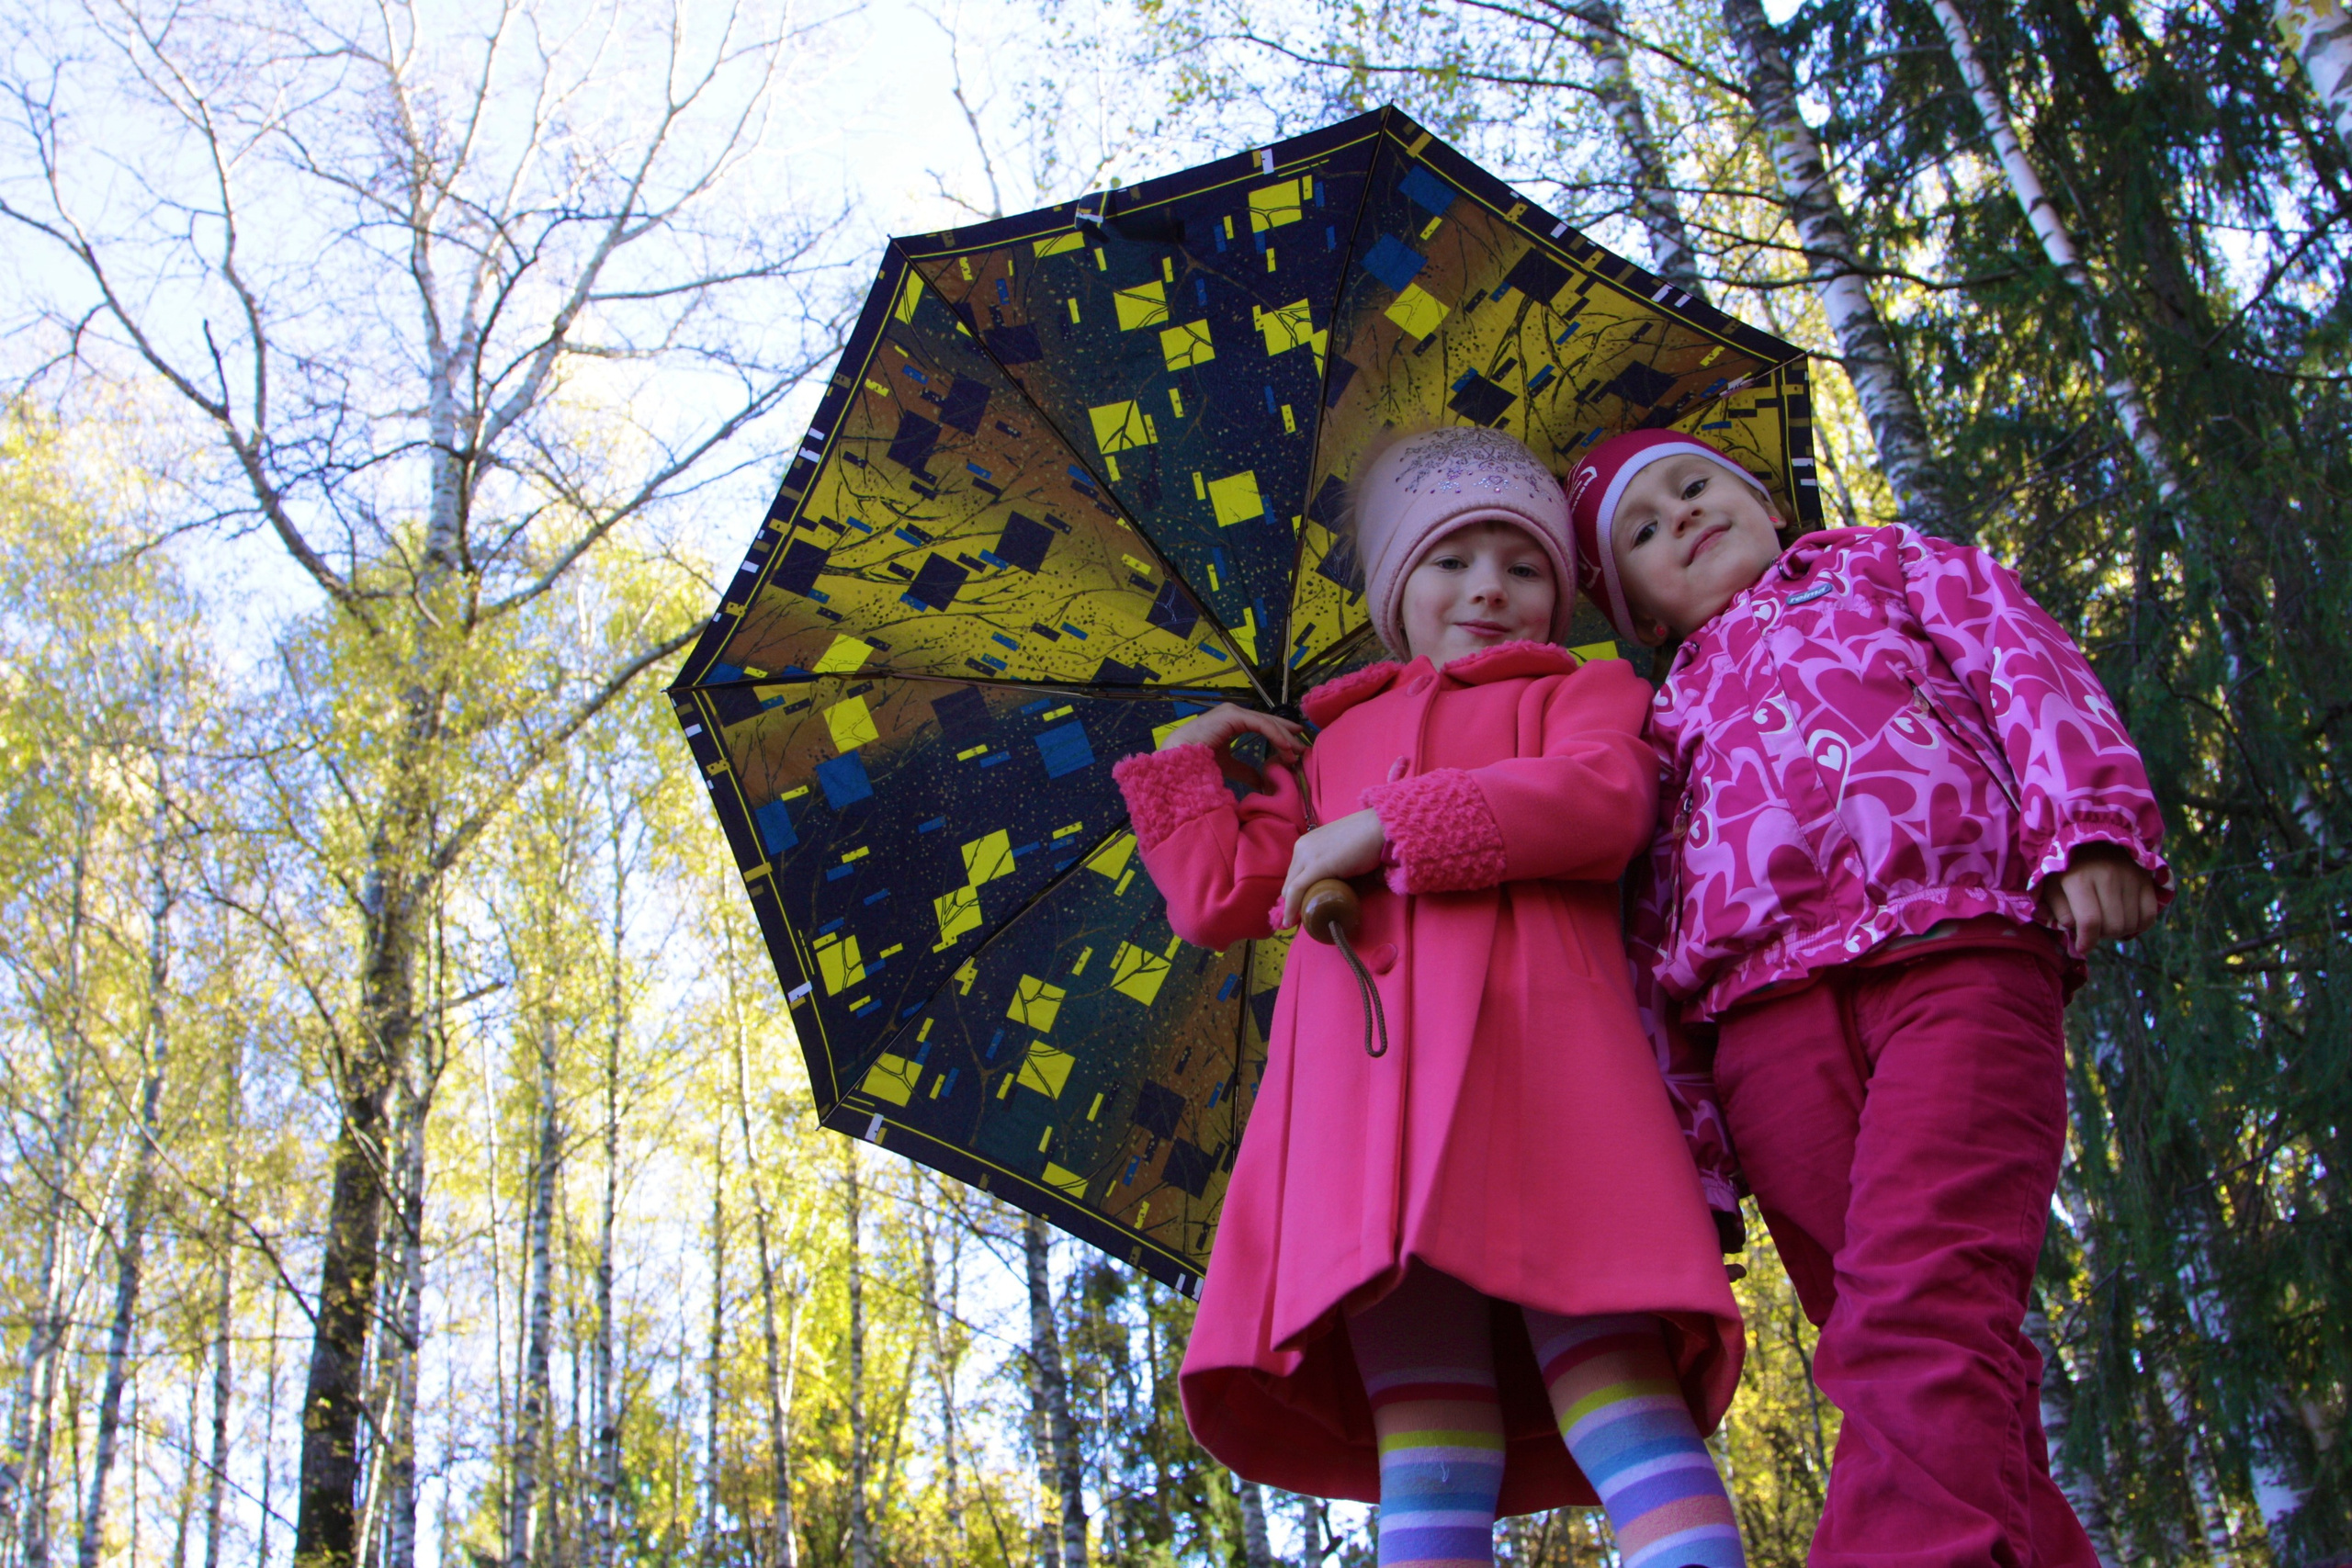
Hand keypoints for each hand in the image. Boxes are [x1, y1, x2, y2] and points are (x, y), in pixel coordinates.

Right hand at [1158, 702, 1307, 791]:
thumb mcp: (1228, 766)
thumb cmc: (1197, 761)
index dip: (1280, 732)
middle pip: (1267, 721)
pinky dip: (1275, 735)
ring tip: (1296, 751)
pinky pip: (1260, 725)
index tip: (1294, 744)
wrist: (1178, 759)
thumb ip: (1245, 770)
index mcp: (1231, 721)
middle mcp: (1233, 713)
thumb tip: (1261, 780)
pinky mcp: (1232, 716)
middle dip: (1287, 733)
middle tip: (1302, 746)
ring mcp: (1233, 712)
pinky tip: (1285, 747)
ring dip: (1283, 737)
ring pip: (1266, 722)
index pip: (1262, 723)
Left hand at [1276, 809, 1385, 928]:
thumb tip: (1332, 880)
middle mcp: (1301, 847)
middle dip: (1291, 901)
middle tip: (1296, 919)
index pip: (1294, 873)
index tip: (1296, 907)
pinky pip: (1297, 889)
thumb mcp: (1338, 851)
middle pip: (1290, 881)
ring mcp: (1307, 855)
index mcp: (1305, 843)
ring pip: (1291, 887)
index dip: (1293, 893)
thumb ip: (1330, 862)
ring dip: (1291, 906)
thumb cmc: (1365, 840)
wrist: (1378, 829)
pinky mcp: (1317, 865)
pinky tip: (1290, 920)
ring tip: (1295, 922)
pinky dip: (1292, 906)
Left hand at [2037, 843, 2161, 950]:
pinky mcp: (2147, 880)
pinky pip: (2149, 916)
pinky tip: (2126, 919)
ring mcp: (2131, 878)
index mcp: (2079, 879)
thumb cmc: (2068, 868)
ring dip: (2119, 931)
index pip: (2090, 921)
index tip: (2083, 947)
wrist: (2094, 838)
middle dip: (2102, 936)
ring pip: (2131, 925)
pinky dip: (2138, 925)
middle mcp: (2108, 877)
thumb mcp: (2053, 886)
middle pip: (2113, 926)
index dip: (2087, 941)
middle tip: (2094, 928)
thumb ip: (2060, 910)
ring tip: (2108, 920)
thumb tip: (2075, 930)